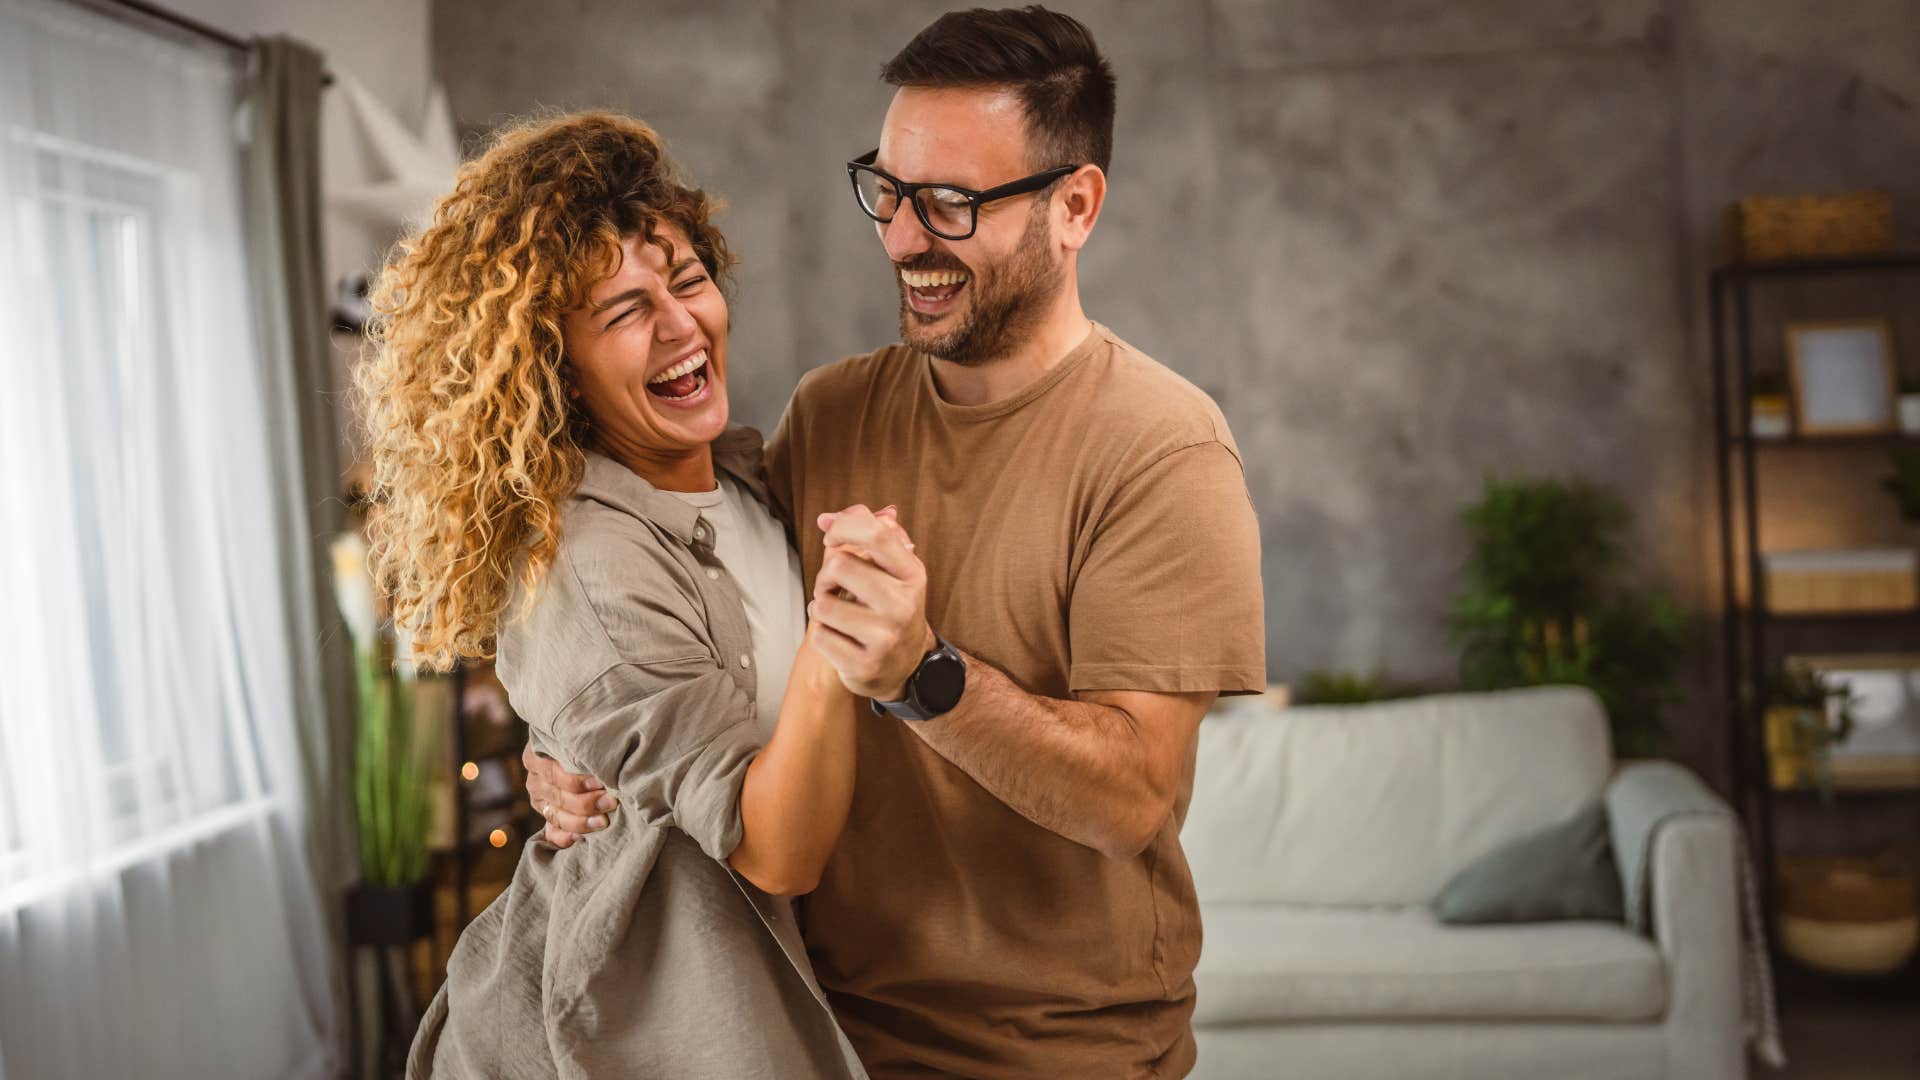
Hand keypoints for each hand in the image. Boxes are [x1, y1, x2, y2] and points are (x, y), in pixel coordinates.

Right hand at [522, 744, 616, 847]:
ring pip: (557, 817)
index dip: (578, 780)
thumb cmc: (590, 736)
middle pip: (558, 796)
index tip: (601, 781)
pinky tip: (580, 838)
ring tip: (604, 821)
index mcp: (537, 755)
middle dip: (587, 802)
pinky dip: (565, 838)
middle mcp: (535, 778)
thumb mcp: (582, 732)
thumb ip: (584, 743)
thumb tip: (600, 749)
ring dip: (581, 822)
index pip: (554, 773)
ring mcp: (540, 800)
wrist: (588, 748)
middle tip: (612, 802)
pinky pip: (553, 832)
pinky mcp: (548, 816)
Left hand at [809, 504, 935, 700]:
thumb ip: (865, 536)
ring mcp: (886, 637)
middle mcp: (903, 604)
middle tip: (832, 587)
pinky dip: (821, 635)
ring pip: (823, 605)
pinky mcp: (865, 665)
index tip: (831, 535)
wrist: (905, 666)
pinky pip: (820, 637)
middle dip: (825, 576)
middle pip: (839, 566)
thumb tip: (827, 518)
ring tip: (836, 614)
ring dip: (820, 607)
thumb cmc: (889, 608)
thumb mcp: (890, 570)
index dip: (844, 526)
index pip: (876, 533)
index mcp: (912, 574)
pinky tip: (839, 637)